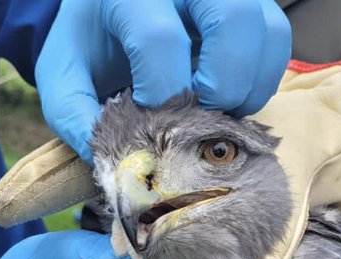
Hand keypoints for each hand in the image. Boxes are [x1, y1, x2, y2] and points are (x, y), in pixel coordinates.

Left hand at [36, 0, 290, 162]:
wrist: (106, 18)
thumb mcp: (63, 79)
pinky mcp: (248, 5)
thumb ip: (74, 115)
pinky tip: (231, 98)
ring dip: (249, 83)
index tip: (149, 113)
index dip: (161, 90)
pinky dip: (262, 77)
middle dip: (222, 82)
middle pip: (230, 17)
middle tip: (199, 113)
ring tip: (218, 110)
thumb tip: (111, 161)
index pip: (159, 38)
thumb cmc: (87, 48)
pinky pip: (277, 38)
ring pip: (265, 28)